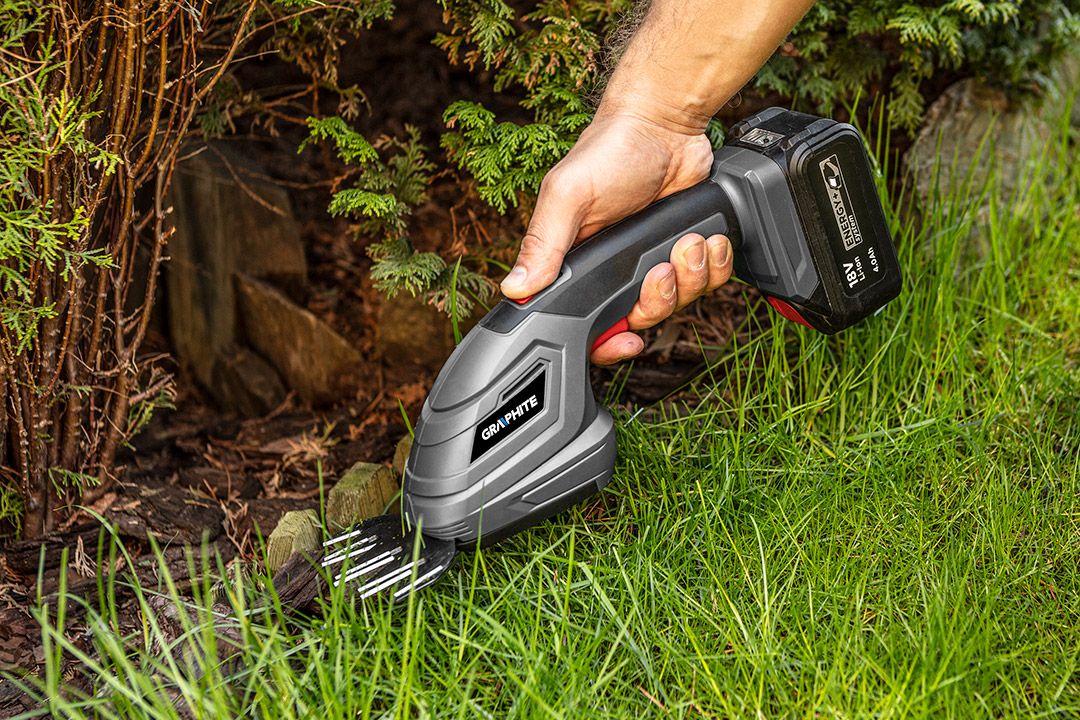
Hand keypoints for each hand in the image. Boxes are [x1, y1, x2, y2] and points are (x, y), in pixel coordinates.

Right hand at [500, 111, 733, 364]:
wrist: (664, 122)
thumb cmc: (610, 151)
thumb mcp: (568, 195)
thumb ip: (544, 243)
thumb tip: (516, 288)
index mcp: (579, 265)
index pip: (587, 326)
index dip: (608, 345)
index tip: (628, 339)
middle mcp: (616, 270)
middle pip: (641, 320)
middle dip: (658, 300)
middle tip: (660, 267)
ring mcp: (654, 260)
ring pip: (680, 302)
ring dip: (691, 275)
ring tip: (686, 240)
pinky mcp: (688, 249)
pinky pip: (709, 280)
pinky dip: (715, 263)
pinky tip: (707, 237)